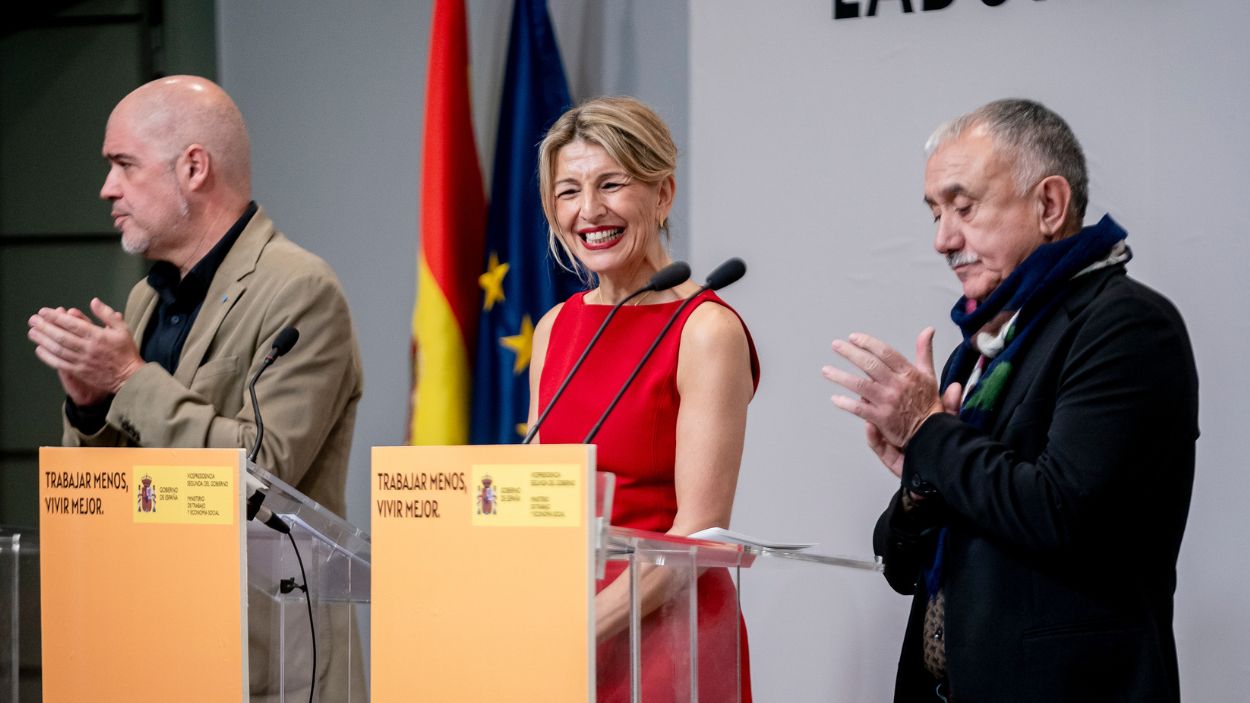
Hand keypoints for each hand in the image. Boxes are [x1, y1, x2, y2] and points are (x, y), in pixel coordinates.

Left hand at [28, 298, 143, 404]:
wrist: (129, 377)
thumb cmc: (126, 352)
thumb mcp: (123, 329)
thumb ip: (107, 314)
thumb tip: (94, 302)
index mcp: (98, 336)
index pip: (72, 324)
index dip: (56, 317)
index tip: (44, 312)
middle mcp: (88, 348)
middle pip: (61, 336)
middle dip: (45, 327)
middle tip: (33, 320)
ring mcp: (82, 361)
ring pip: (58, 349)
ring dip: (43, 340)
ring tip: (32, 332)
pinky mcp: (79, 371)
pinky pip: (60, 364)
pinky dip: (48, 357)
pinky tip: (39, 350)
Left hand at [823, 327, 944, 450]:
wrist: (932, 433)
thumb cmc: (927, 403)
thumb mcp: (929, 374)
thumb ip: (924, 351)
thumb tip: (928, 330)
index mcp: (908, 374)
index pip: (886, 353)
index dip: (868, 343)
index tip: (854, 337)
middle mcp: (897, 386)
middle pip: (870, 365)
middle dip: (850, 353)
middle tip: (836, 345)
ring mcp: (888, 402)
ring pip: (860, 385)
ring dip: (840, 377)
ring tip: (826, 370)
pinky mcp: (881, 418)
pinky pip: (859, 409)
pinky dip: (845, 403)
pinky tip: (835, 398)